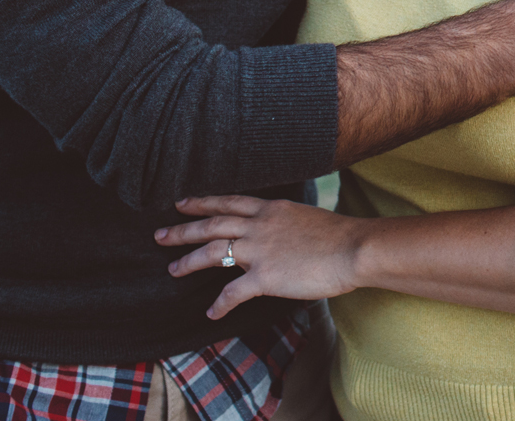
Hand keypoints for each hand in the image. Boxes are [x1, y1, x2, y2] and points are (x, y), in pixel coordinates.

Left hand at [156, 195, 364, 320]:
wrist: (353, 249)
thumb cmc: (339, 236)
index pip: (229, 203)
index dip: (203, 202)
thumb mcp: (306, 219)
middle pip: (212, 224)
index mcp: (271, 209)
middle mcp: (259, 225)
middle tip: (160, 235)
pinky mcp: (264, 277)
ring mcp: (259, 250)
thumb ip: (285, 225)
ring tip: (172, 269)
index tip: (183, 203)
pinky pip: (232, 292)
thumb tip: (279, 234)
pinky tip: (211, 312)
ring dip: (189, 260)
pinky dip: (219, 304)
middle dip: (183, 229)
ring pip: (212, 252)